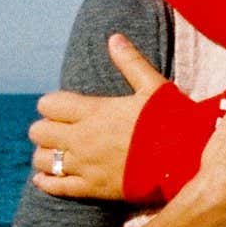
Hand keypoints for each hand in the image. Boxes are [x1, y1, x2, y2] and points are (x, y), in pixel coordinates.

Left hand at [29, 33, 164, 198]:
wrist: (186, 160)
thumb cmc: (173, 121)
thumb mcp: (154, 87)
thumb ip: (131, 62)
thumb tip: (114, 38)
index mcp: (95, 111)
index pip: (48, 105)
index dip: (52, 104)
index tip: (64, 107)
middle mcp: (83, 138)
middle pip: (39, 132)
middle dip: (46, 128)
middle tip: (62, 129)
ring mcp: (86, 165)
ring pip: (43, 160)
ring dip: (46, 154)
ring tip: (59, 152)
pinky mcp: (93, 188)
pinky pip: (56, 187)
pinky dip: (47, 182)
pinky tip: (46, 177)